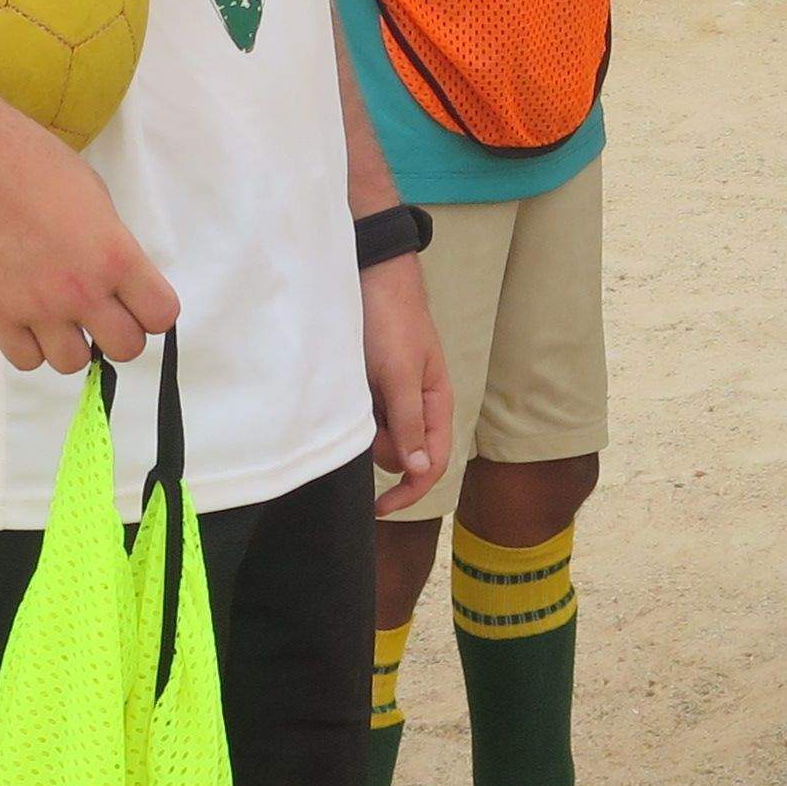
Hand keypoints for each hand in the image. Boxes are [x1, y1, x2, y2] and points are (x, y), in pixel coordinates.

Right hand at [0, 116, 177, 375]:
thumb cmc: (34, 165)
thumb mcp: (95, 199)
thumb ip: (112, 247)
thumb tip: (119, 282)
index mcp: (115, 255)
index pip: (161, 315)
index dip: (152, 310)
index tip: (138, 300)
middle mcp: (81, 289)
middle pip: (126, 349)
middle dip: (118, 331)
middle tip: (99, 310)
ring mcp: (36, 307)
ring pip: (74, 363)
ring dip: (72, 342)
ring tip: (58, 313)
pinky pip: (26, 360)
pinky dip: (30, 345)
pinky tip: (26, 316)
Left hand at [362, 252, 451, 517]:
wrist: (370, 277)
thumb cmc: (392, 323)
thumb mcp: (402, 374)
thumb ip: (410, 422)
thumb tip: (419, 471)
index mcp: (436, 404)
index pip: (431, 464)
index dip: (410, 491)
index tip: (381, 507)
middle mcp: (417, 406)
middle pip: (402, 455)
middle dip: (383, 448)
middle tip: (365, 413)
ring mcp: (393, 397)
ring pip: (380, 438)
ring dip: (366, 429)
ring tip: (357, 391)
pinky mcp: (372, 387)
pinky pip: (365, 418)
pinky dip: (356, 414)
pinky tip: (350, 390)